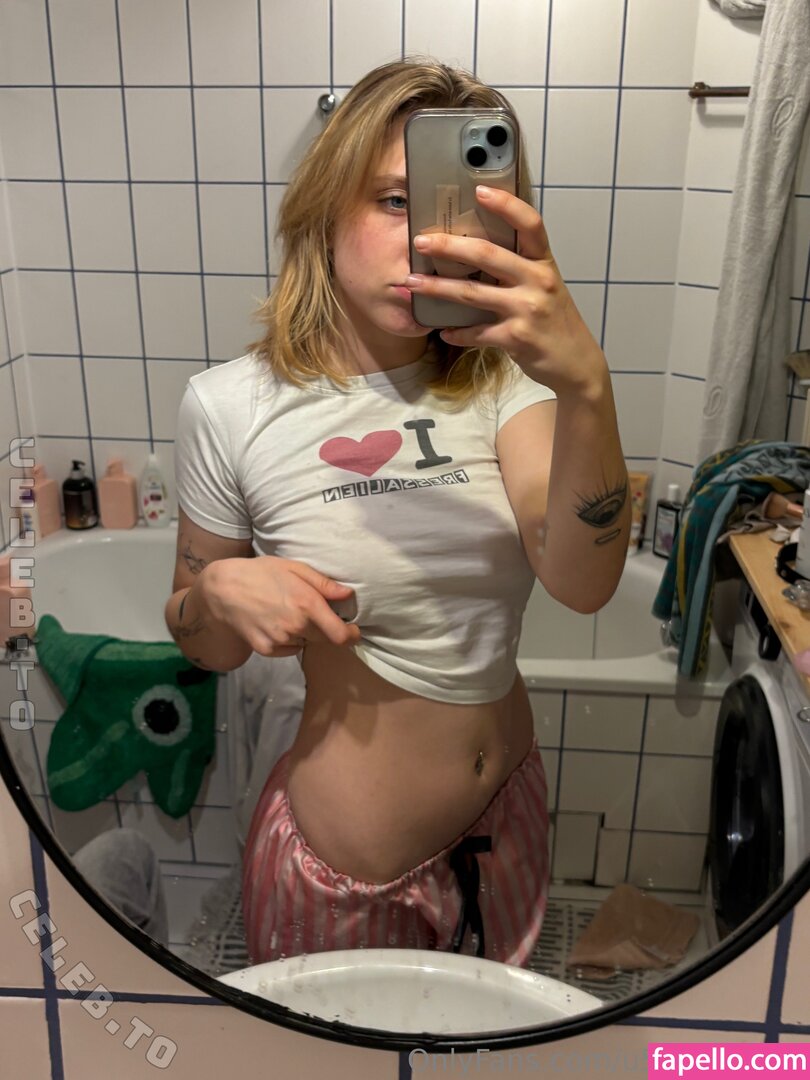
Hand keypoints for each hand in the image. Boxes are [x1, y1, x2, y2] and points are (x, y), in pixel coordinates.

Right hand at [198, 556, 361, 657]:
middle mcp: (295, 626)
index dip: (351, 637)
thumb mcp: (293, 568)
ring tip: (287, 613)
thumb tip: (348, 594)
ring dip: (304, 634)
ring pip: (304, 643)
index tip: (354, 632)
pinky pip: (287, 649)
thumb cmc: (260, 573)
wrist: (222, 590)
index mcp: (307, 604)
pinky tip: (275, 622)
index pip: (339, 635)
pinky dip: (287, 640)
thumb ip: (323, 583)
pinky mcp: (266, 650)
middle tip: (313, 614)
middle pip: (324, 640)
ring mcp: (280, 640)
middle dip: (325, 630)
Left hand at [406, 185, 605, 396]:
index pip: (530, 224)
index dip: (506, 204)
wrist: (576, 364)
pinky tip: (443, 332)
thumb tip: (475, 254)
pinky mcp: (516, 338)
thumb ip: (519, 270)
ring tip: (412, 283)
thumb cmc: (554, 322)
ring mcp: (527, 310)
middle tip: (420, 241)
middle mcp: (538, 281)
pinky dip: (457, 333)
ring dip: (438, 288)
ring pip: (473, 293)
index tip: (480, 190)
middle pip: (488, 254)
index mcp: (544, 264)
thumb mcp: (544, 288)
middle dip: (449, 246)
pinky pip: (477, 332)